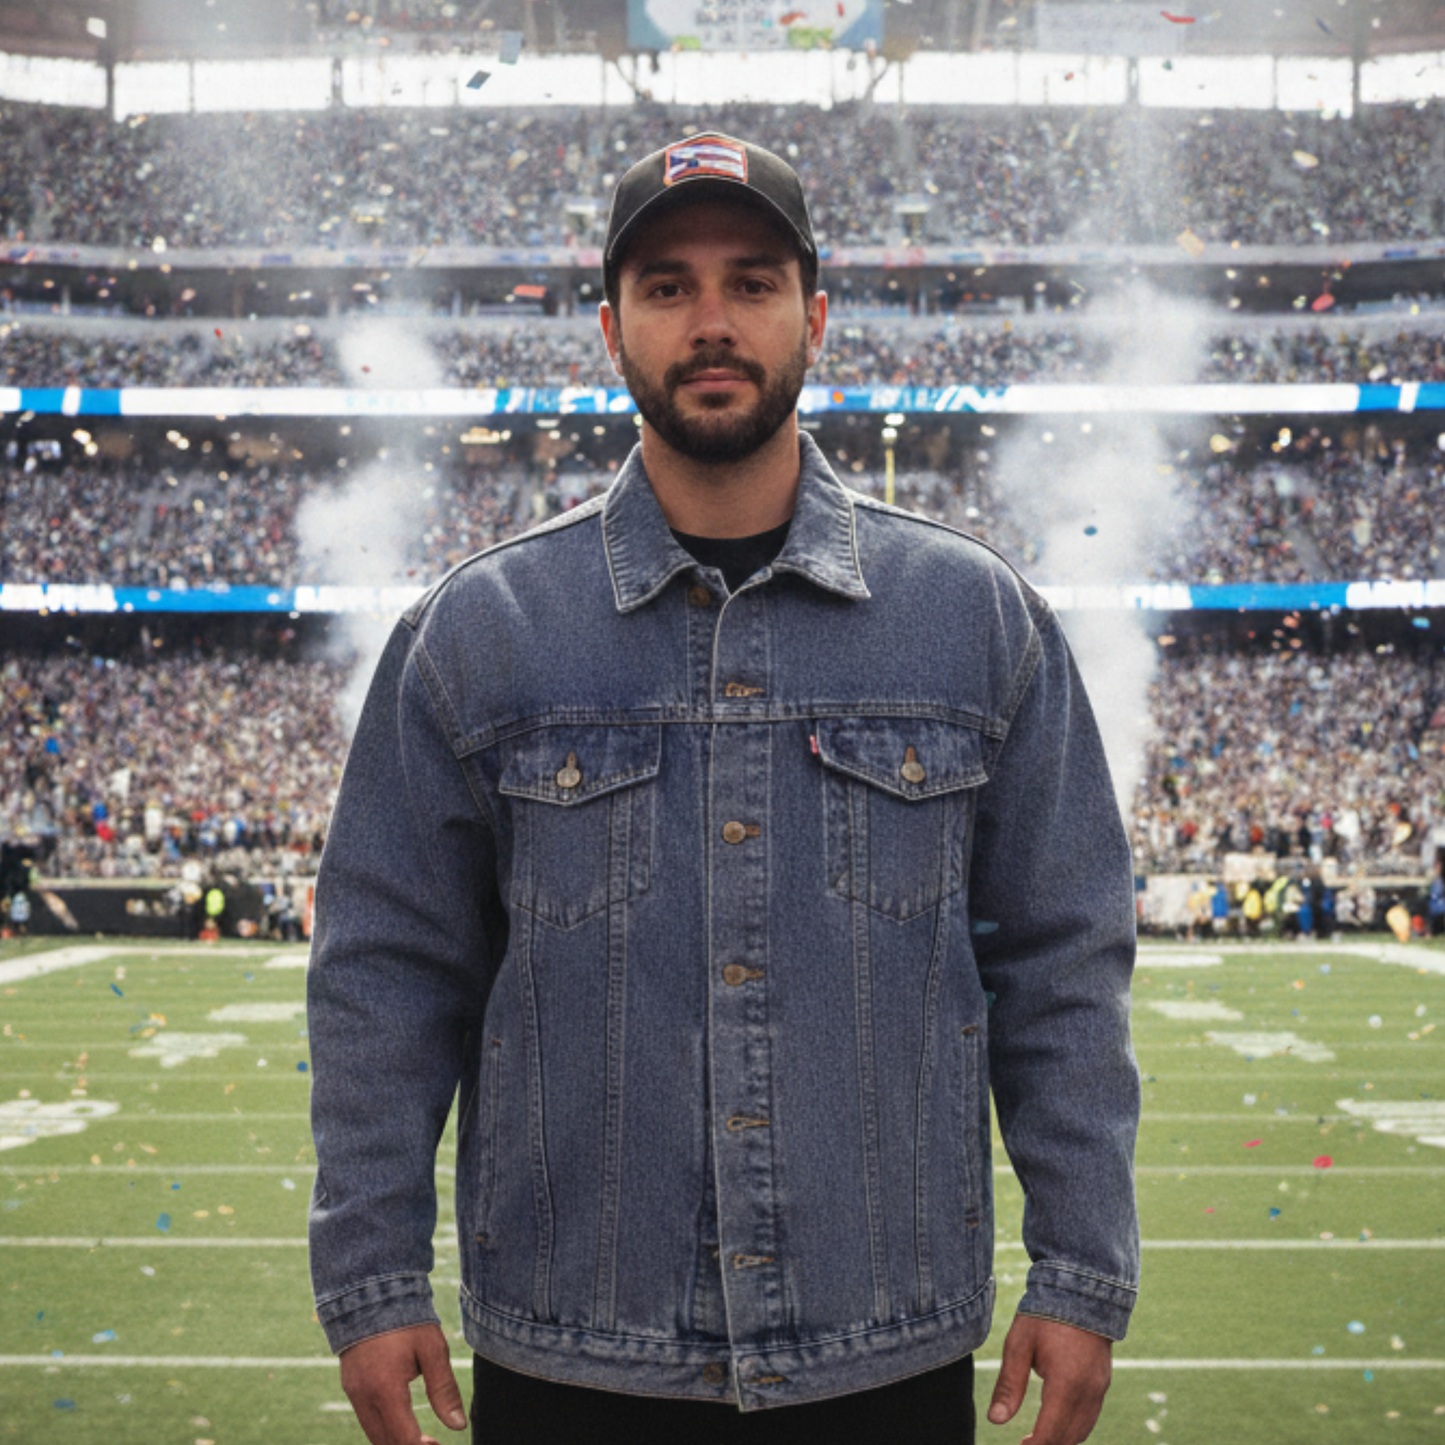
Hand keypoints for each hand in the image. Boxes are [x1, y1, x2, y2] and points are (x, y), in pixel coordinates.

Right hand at [339, 1322, 468, 1444]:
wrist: (371, 1292)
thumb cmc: (407, 1319)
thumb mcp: (432, 1350)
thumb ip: (444, 1389)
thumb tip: (458, 1425)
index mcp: (386, 1389)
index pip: (403, 1439)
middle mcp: (364, 1396)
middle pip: (385, 1442)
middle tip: (432, 1444)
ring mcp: (353, 1392)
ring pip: (373, 1434)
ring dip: (395, 1440)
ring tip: (419, 1437)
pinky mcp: (350, 1385)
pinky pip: (365, 1418)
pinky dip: (383, 1427)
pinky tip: (401, 1418)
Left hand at [986, 1313, 1111, 1443]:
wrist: (1081, 1289)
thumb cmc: (1044, 1316)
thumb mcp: (1019, 1345)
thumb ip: (1009, 1384)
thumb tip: (995, 1420)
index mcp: (1065, 1384)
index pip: (1050, 1434)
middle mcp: (1088, 1392)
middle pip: (1068, 1438)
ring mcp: (1100, 1388)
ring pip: (1082, 1430)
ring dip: (1061, 1439)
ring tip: (1036, 1438)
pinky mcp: (1104, 1382)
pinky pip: (1090, 1416)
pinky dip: (1074, 1427)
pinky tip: (1056, 1421)